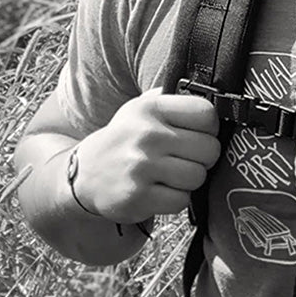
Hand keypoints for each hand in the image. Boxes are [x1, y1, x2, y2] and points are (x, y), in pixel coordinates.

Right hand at [72, 90, 220, 222]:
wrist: (83, 174)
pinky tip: (159, 191)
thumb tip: (212, 96)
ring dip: (189, 181)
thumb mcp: (139, 109)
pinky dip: (175, 199)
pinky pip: (181, 200)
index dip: (209, 129)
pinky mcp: (138, 196)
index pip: (206, 113)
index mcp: (151, 108)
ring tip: (170, 176)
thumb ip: (172, 99)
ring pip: (198, 176)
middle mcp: (146, 134)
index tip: (198, 135)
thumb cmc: (123, 141)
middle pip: (209, 149)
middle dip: (203, 158)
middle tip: (185, 160)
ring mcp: (141, 166)